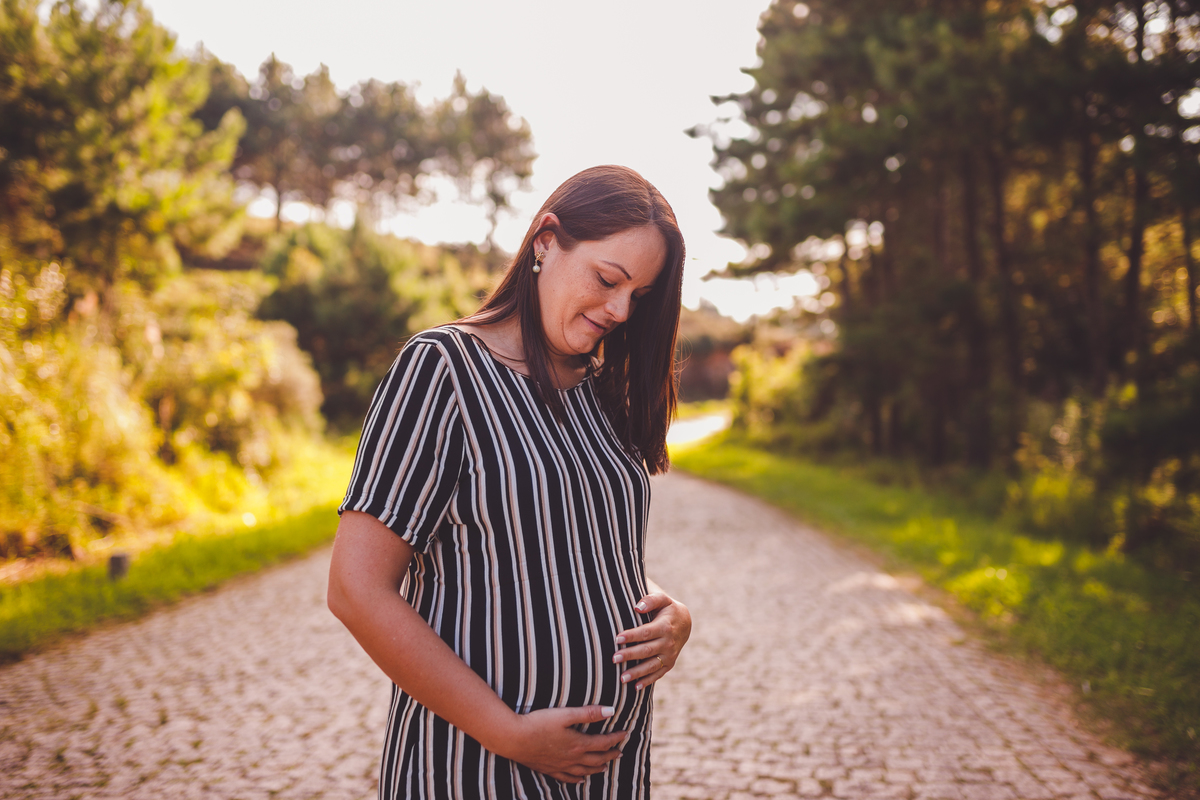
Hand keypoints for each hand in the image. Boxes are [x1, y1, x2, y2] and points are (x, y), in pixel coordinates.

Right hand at [498, 705, 626, 783]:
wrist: (514, 739)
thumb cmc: (538, 723)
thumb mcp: (565, 714)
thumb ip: (588, 713)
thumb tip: (610, 710)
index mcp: (578, 744)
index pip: (604, 743)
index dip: (616, 738)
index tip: (626, 733)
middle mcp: (572, 758)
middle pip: (597, 759)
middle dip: (610, 755)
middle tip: (620, 752)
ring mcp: (560, 766)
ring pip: (584, 771)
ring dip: (597, 768)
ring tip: (605, 767)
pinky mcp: (548, 769)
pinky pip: (567, 778)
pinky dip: (577, 779)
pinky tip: (580, 780)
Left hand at [613, 592, 691, 688]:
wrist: (684, 623)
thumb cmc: (667, 609)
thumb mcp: (662, 599)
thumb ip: (651, 600)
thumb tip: (637, 607)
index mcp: (665, 627)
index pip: (645, 633)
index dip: (631, 636)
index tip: (617, 638)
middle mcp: (668, 643)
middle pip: (646, 650)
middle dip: (630, 655)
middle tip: (614, 658)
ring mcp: (670, 655)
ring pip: (651, 666)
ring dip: (637, 673)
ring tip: (621, 678)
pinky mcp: (669, 664)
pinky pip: (658, 674)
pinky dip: (647, 681)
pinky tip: (635, 687)